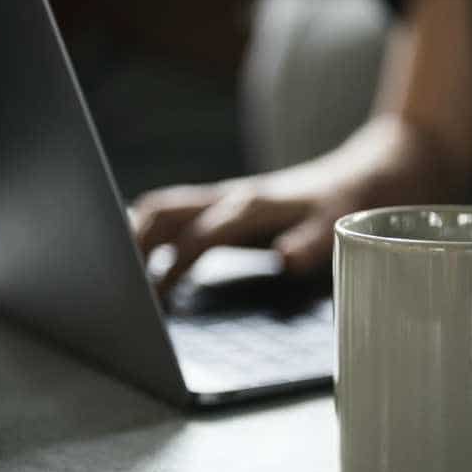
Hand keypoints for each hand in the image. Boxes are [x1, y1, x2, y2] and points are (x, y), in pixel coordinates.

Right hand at [132, 171, 356, 295]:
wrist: (359, 174)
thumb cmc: (344, 204)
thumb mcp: (337, 226)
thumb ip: (310, 243)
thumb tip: (284, 259)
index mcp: (252, 205)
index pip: (201, 235)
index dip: (175, 265)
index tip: (153, 297)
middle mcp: (231, 197)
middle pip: (165, 211)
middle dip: (134, 243)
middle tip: (112, 283)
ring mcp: (224, 198)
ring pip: (164, 208)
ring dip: (136, 234)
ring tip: (113, 272)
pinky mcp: (225, 204)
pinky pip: (177, 213)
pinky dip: (153, 231)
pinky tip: (140, 258)